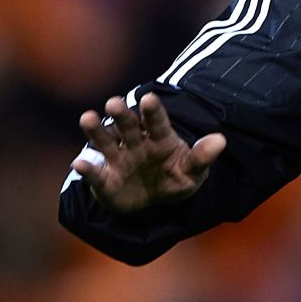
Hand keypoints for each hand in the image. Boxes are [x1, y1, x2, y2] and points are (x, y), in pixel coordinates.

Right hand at [71, 92, 226, 212]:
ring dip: (97, 130)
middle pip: (128, 125)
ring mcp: (118, 158)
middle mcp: (136, 142)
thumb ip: (202, 156)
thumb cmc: (175, 179)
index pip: (157, 120)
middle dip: (122, 114)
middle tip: (113, 103)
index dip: (152, 110)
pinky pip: (95, 173)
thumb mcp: (192, 171)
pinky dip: (87, 168)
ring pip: (106, 141)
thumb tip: (220, 140)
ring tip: (88, 118)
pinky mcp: (105, 178)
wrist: (155, 203)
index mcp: (160, 137)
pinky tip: (80, 163)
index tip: (148, 98)